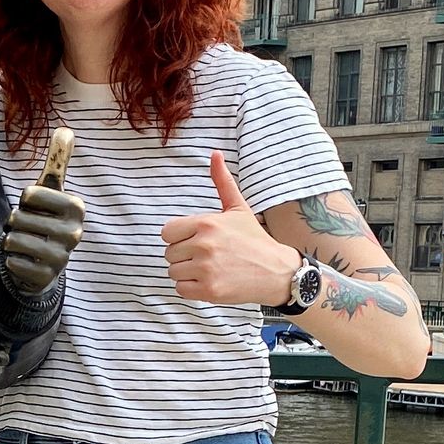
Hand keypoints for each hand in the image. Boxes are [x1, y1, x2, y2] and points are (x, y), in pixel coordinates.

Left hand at [2, 127, 83, 294]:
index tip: (35, 208)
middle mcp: (74, 232)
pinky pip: (12, 261)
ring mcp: (62, 257)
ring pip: (13, 239)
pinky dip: (11, 260)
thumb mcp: (51, 191)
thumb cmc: (45, 219)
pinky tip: (23, 261)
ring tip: (24, 244)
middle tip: (27, 229)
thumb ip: (57, 162)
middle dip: (14, 222)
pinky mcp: (46, 276)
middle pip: (17, 217)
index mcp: (76, 206)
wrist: (43, 262)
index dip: (23, 200)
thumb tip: (66, 129)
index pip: (29, 194)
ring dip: (10, 241)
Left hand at [161, 153, 298, 306]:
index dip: (178, 237)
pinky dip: (191, 288)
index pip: (167, 232)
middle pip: (169, 253)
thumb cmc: (254, 239)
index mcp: (207, 223)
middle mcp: (204, 245)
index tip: (195, 240)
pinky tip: (209, 281)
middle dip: (184, 255)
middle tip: (207, 256)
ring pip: (173, 272)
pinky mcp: (209, 290)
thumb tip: (215, 153)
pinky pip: (181, 289)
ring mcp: (206, 268)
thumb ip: (222, 182)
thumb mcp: (238, 208)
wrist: (276, 271)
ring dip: (187, 272)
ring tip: (209, 268)